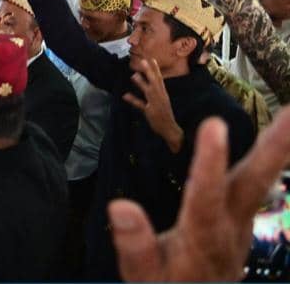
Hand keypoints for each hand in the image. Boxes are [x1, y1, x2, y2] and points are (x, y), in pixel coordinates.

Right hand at [110, 109, 289, 281]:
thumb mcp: (143, 274)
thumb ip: (135, 244)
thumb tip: (120, 205)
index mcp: (202, 239)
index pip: (206, 196)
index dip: (210, 162)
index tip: (213, 125)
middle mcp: (230, 226)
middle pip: (252, 184)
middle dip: (272, 150)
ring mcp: (241, 220)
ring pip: (259, 179)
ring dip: (276, 147)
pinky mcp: (241, 216)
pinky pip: (256, 181)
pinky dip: (269, 157)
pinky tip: (277, 136)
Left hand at [123, 58, 182, 152]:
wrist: (170, 129)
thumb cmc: (164, 114)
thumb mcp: (160, 101)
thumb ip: (152, 92)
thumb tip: (146, 84)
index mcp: (163, 94)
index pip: (159, 79)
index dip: (155, 69)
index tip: (151, 59)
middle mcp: (160, 97)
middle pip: (155, 82)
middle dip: (149, 71)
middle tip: (143, 61)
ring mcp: (156, 104)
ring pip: (149, 92)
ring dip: (141, 84)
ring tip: (133, 75)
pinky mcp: (150, 112)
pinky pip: (141, 106)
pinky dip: (134, 100)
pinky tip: (125, 95)